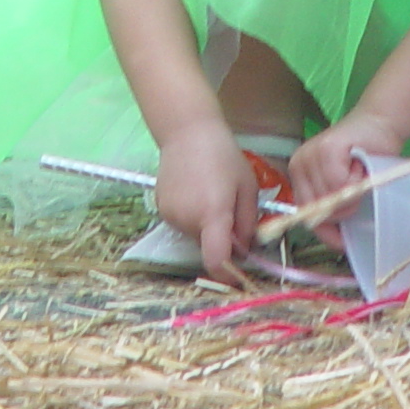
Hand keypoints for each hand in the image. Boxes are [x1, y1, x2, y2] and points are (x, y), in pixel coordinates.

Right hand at [155, 120, 256, 282]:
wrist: (187, 132)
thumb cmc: (224, 156)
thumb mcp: (247, 187)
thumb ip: (248, 223)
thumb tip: (245, 250)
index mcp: (212, 214)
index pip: (216, 260)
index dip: (228, 275)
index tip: (238, 276)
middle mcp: (187, 219)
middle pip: (207, 247)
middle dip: (223, 241)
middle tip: (232, 214)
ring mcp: (170, 215)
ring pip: (195, 237)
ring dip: (207, 228)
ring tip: (212, 196)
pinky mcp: (160, 209)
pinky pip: (182, 225)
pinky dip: (192, 218)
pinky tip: (195, 193)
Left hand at [288, 110, 406, 249]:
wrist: (381, 125)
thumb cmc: (367, 158)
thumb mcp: (346, 190)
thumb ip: (336, 211)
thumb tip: (338, 241)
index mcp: (299, 175)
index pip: (304, 214)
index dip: (325, 230)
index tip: (344, 240)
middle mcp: (298, 163)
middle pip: (317, 208)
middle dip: (343, 209)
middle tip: (358, 187)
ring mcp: (310, 154)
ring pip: (330, 197)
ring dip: (353, 193)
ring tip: (359, 173)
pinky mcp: (326, 149)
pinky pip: (340, 184)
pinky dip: (356, 181)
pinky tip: (360, 166)